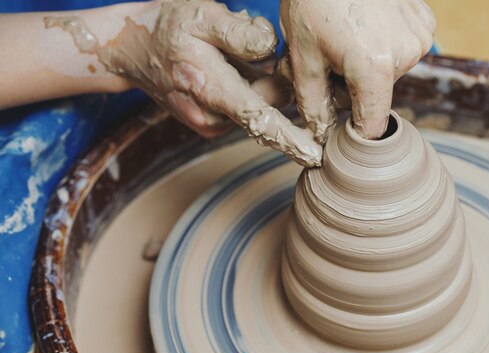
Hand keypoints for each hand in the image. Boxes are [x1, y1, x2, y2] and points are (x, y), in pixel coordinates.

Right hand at [46, 0, 321, 166]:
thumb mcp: (202, 15)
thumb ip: (240, 33)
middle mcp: (212, 117)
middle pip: (268, 107)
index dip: (290, 138)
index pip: (259, 118)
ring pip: (257, 107)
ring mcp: (211, 124)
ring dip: (259, 84)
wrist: (130, 50)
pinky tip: (228, 71)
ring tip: (230, 59)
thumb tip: (270, 51)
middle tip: (257, 53)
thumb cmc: (167, 27)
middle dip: (276, 82)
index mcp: (210, 89)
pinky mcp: (212, 125)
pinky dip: (248, 90)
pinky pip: (245, 108)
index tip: (314, 157)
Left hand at [280, 0, 435, 140]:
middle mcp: (406, 54)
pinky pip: (404, 50)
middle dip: (353, 88)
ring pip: (390, 73)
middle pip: (378, 96)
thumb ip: (312, 102)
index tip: (340, 127)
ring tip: (347, 37)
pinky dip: (385, 46)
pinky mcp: (425, 23)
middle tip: (330, 59)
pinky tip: (368, 26)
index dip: (354, 131)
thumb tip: (320, 134)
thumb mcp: (303, 55)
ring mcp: (420, 37)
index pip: (372, 125)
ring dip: (369, 67)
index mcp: (375, 66)